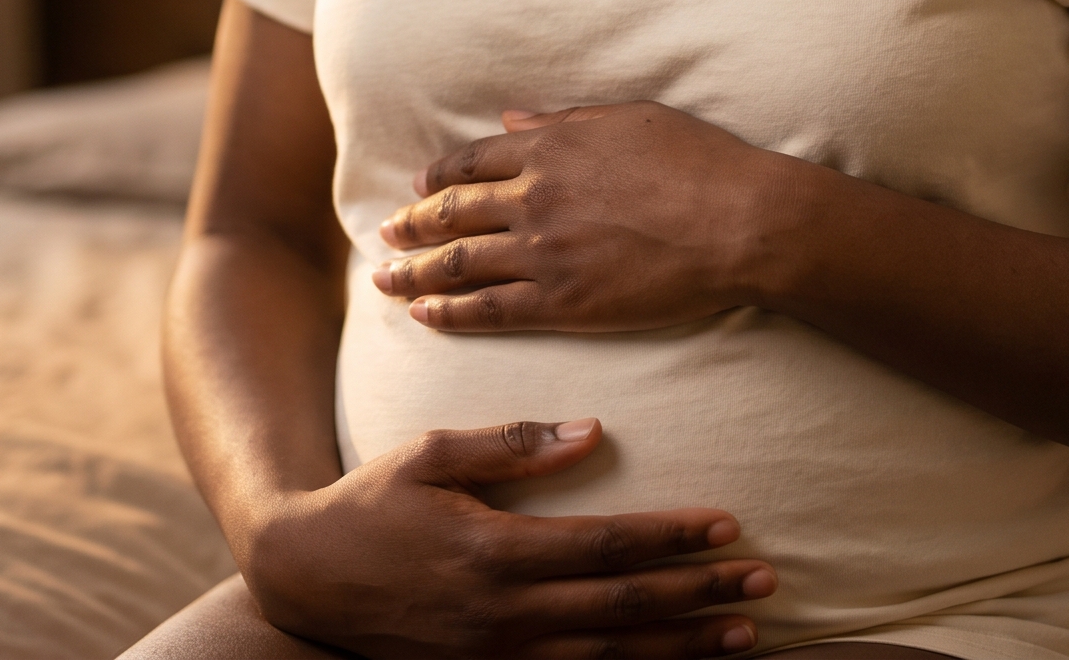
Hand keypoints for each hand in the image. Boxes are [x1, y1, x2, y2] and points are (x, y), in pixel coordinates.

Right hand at [244, 416, 773, 658]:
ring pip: (610, 657)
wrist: (303, 580)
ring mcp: (497, 655)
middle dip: (699, 594)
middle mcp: (504, 613)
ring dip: (682, 646)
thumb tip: (592, 431)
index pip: (604, 544)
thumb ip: (511, 445)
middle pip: (622, 606)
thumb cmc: (371, 503)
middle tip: (764, 583)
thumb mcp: (429, 453)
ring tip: (744, 636)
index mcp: (493, 550)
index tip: (727, 524)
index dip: (670, 535)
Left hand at [372, 102, 790, 333]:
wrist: (740, 222)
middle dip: (410, 226)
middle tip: (384, 236)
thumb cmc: (700, 162)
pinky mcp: (562, 301)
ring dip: (412, 272)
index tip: (419, 187)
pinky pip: (488, 309)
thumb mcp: (629, 118)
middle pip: (451, 211)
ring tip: (383, 279)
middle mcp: (534, 196)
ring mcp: (544, 251)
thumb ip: (563, 119)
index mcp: (551, 147)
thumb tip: (510, 120)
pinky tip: (424, 316)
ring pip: (456, 263)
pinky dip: (448, 313)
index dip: (438, 176)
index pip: (472, 161)